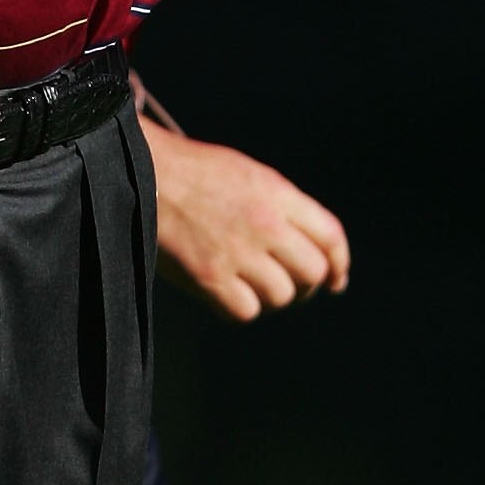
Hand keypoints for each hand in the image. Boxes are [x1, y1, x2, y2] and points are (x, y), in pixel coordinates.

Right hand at [142, 114, 349, 320]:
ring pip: (281, 296)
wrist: (144, 171)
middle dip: (305, 284)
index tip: (337, 280)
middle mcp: (264, 223)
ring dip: (270, 296)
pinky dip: (240, 308)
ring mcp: (237, 251)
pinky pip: (246, 312)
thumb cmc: (195, 173)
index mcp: (276, 192)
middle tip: (287, 283)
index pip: (331, 236)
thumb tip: (313, 251)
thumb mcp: (249, 174)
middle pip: (313, 272)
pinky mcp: (209, 276)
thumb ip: (283, 207)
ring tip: (249, 283)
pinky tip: (226, 293)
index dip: (340, 263)